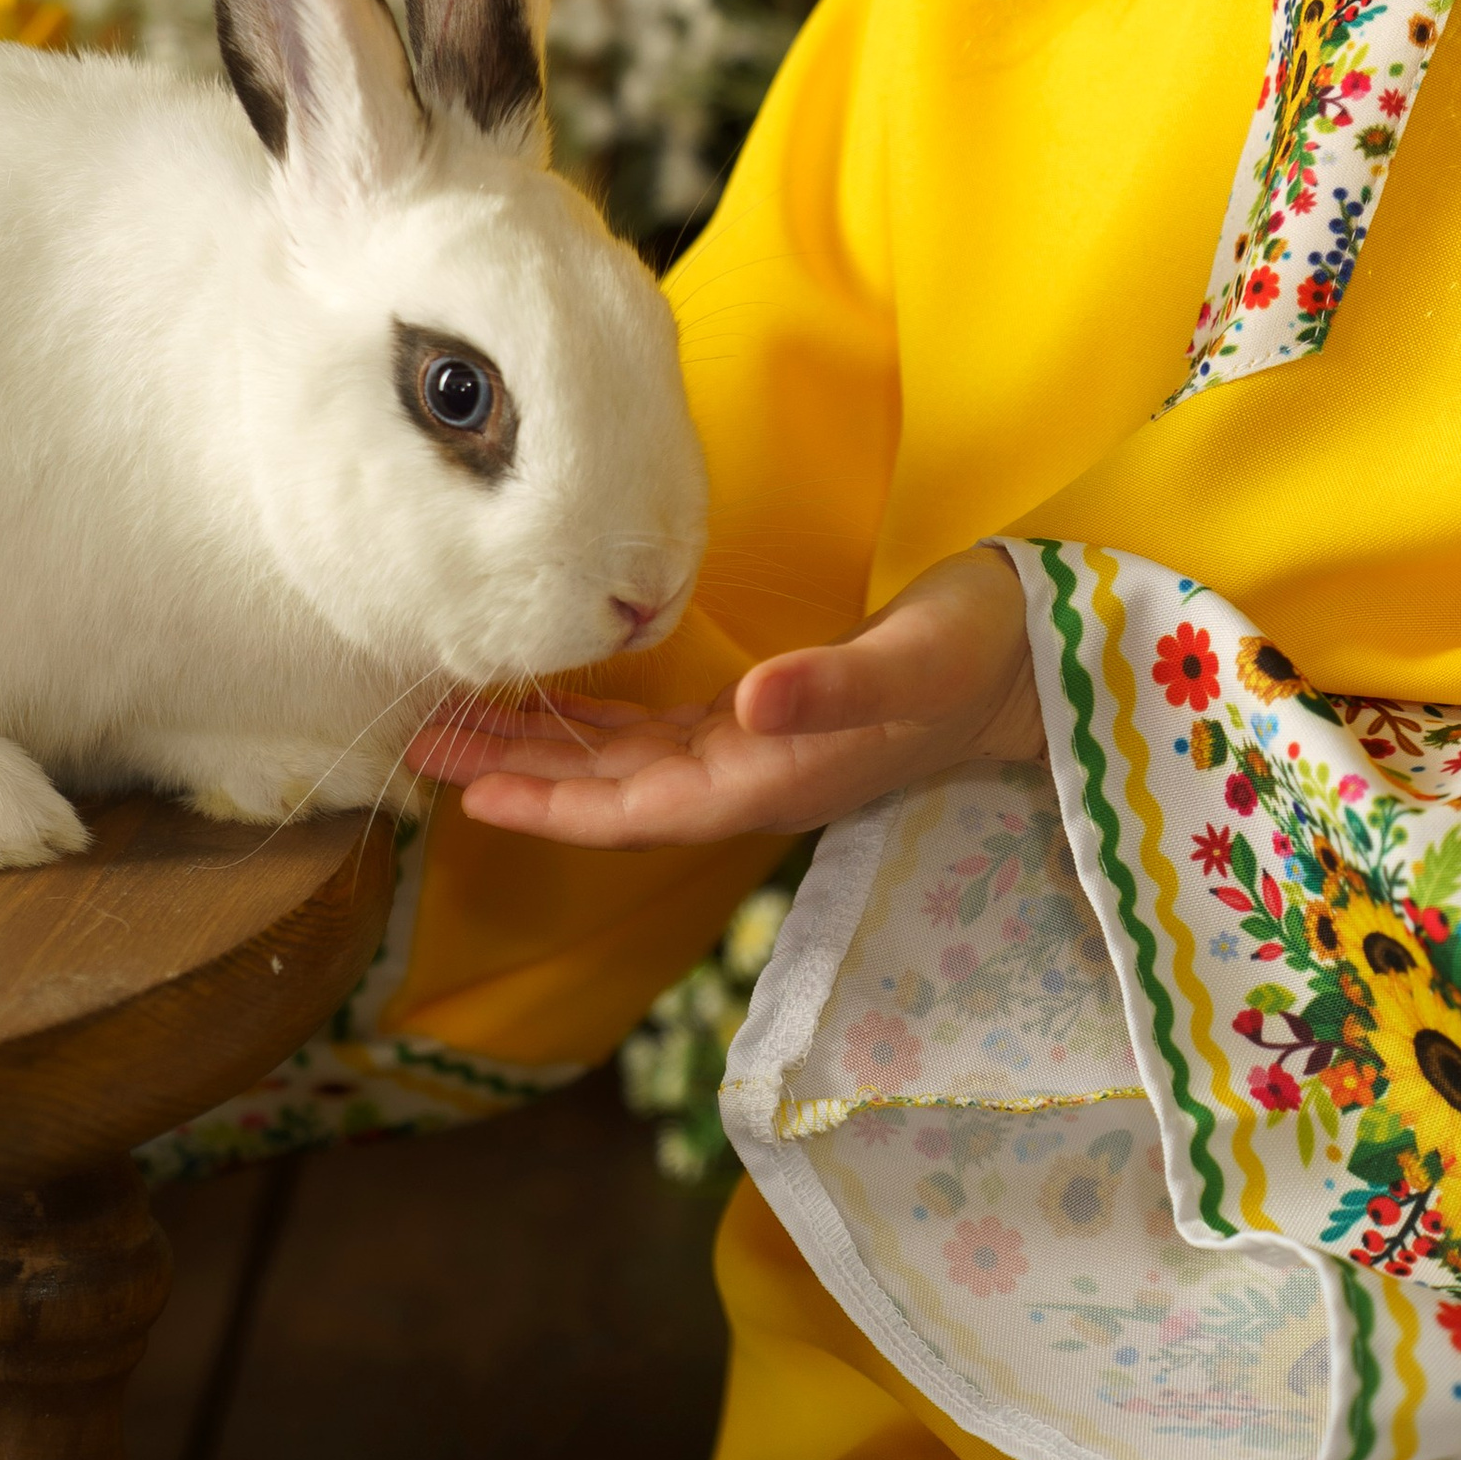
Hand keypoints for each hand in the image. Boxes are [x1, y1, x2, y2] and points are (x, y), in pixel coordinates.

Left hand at [407, 544, 1043, 849]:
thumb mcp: (912, 660)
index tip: (469, 796)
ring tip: (458, 727)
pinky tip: (555, 703)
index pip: (637, 810)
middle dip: (517, 777)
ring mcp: (757, 750)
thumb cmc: (981, 650)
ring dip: (544, 751)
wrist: (1040, 658)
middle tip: (420, 746)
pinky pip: (659, 735)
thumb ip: (834, 686)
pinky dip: (598, 723)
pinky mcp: (765, 717)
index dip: (553, 806)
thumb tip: (750, 703)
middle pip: (611, 794)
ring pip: (625, 766)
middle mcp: (753, 774)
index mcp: (774, 776)